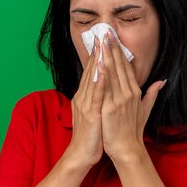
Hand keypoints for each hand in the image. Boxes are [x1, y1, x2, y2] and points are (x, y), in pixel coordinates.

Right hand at [65, 36, 106, 168]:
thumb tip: (105, 85)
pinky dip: (98, 82)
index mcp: (85, 96)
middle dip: (97, 51)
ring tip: (102, 44)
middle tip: (102, 32)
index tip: (104, 38)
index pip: (92, 71)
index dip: (98, 54)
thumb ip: (100, 97)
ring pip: (92, 79)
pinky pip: (95, 96)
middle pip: (91, 70)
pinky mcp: (90, 114)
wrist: (82, 154)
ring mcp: (85, 104)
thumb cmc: (92, 134)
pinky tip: (102, 70)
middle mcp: (83, 96)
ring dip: (97, 61)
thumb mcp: (95, 111)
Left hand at [99, 30, 166, 161]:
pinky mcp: (111, 108)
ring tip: (100, 40)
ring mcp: (120, 100)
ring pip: (112, 73)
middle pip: (119, 65)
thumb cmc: (133, 130)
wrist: (127, 148)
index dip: (120, 51)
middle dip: (112, 47)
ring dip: (106, 55)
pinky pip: (105, 87)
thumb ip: (153, 93)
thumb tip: (163, 81)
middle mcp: (129, 93)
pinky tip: (97, 62)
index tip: (114, 37)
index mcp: (136, 91)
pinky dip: (102, 74)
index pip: (127, 66)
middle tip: (105, 30)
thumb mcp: (145, 109)